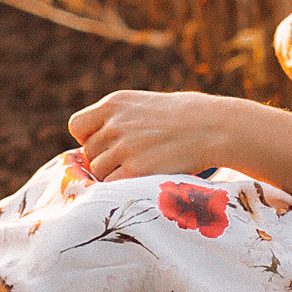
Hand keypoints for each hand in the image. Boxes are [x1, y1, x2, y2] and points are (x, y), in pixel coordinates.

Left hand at [66, 90, 238, 180]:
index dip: (89, 139)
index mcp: (114, 103)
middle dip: (105, 161)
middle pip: (89, 154)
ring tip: (141, 170)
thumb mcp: (145, 105)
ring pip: (98, 172)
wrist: (215, 126)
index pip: (77, 126)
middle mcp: (114, 123)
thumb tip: (92, 149)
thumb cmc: (186, 118)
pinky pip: (111, 186)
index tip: (107, 145)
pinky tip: (142, 180)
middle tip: (132, 161)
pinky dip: (123, 187)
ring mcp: (123, 147)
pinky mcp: (135, 169)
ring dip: (113, 176)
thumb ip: (118, 121)